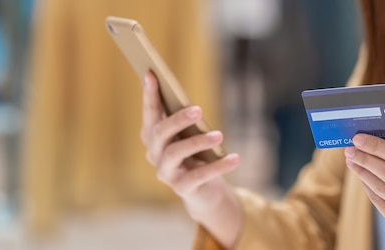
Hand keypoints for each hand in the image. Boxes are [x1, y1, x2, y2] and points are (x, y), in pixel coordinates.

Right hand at [140, 72, 242, 247]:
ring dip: (197, 142)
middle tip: (198, 109)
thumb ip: (188, 121)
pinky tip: (235, 158)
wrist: (206, 192)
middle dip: (177, 120)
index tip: (151, 74)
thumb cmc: (199, 155)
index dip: (149, 95)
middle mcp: (155, 154)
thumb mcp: (194, 135)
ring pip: (175, 153)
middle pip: (159, 133)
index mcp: (155, 137)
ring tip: (219, 135)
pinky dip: (218, 166)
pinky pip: (199, 176)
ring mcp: (166, 173)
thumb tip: (192, 105)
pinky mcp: (182, 189)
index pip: (149, 114)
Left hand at [344, 134, 384, 248]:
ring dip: (363, 173)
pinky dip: (369, 190)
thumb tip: (381, 143)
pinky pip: (382, 206)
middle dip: (366, 159)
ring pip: (384, 189)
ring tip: (353, 162)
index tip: (359, 138)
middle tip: (350, 149)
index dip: (378, 147)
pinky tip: (363, 179)